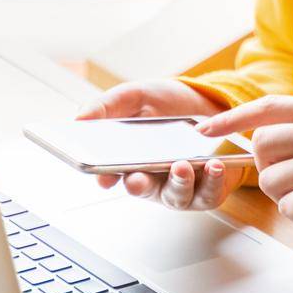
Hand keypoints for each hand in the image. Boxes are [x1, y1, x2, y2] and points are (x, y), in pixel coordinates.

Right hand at [74, 79, 251, 210]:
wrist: (208, 103)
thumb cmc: (168, 105)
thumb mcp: (134, 97)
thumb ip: (107, 106)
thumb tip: (78, 118)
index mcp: (129, 161)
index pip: (111, 176)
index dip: (106, 178)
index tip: (104, 176)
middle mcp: (152, 179)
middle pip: (142, 189)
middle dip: (139, 185)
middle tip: (137, 178)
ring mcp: (179, 187)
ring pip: (175, 195)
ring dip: (178, 182)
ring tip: (182, 165)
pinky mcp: (208, 189)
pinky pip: (208, 194)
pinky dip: (212, 182)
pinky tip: (214, 165)